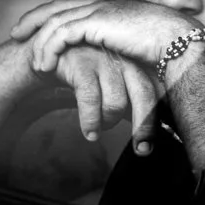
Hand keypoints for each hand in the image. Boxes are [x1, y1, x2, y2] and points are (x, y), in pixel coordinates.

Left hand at [11, 0, 201, 73]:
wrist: (178, 41)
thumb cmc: (165, 48)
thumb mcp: (136, 44)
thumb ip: (120, 46)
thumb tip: (113, 61)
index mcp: (110, 4)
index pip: (71, 5)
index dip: (50, 15)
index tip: (34, 28)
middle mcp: (102, 1)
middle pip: (56, 7)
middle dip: (33, 20)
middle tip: (15, 34)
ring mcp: (99, 8)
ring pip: (55, 21)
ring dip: (39, 42)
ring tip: (33, 62)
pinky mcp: (96, 21)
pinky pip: (61, 33)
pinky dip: (49, 49)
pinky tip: (44, 65)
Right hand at [37, 45, 159, 154]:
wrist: (51, 54)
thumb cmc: (86, 73)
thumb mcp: (110, 82)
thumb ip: (129, 100)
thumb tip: (146, 132)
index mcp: (135, 64)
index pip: (153, 92)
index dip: (153, 120)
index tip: (148, 147)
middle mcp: (124, 59)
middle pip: (143, 94)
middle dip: (143, 126)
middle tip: (141, 150)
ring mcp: (104, 60)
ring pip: (116, 102)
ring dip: (108, 123)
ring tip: (97, 130)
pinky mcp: (82, 63)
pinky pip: (91, 99)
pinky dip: (90, 121)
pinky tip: (89, 133)